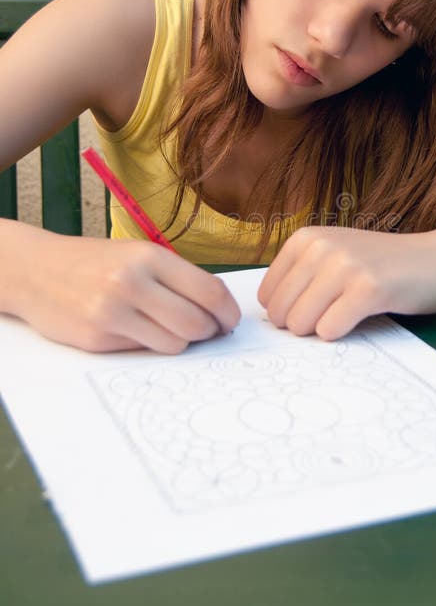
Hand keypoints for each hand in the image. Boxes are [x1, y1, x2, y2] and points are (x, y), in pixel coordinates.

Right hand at [6, 224, 239, 352]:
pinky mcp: (97, 339)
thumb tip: (220, 309)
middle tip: (207, 331)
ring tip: (168, 328)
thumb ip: (177, 278)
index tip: (229, 321)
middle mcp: (132, 283)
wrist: (36, 270)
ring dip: (180, 342)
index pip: (209, 292)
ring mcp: (113, 313)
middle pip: (196, 324)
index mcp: (150, 257)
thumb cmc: (96, 262)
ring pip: (174, 344)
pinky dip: (148, 345)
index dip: (228, 312)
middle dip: (209, 332)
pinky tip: (134, 329)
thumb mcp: (139, 254)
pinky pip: (144, 351)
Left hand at [258, 226, 435, 339]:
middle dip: (301, 325)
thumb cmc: (386, 264)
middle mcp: (321, 247)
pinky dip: (340, 334)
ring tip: (347, 315)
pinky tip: (360, 319)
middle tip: (333, 315)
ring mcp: (345, 266)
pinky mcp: (369, 288)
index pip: (266, 295)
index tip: (315, 308)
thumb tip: (269, 317)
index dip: (287, 311)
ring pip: (300, 323)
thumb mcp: (336, 254)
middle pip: (280, 312)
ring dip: (320, 330)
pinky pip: (329, 330)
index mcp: (306, 238)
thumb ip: (303, 276)